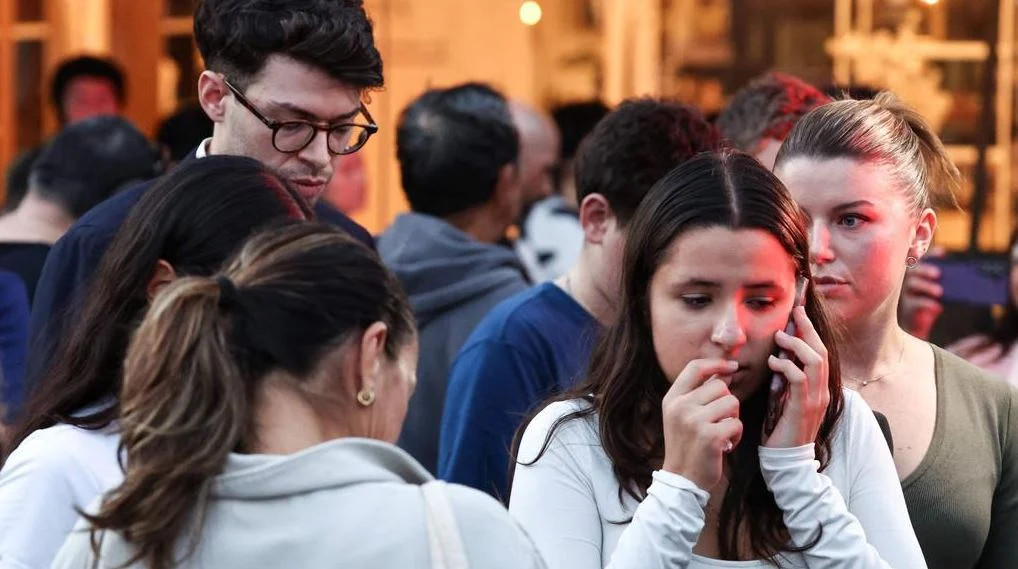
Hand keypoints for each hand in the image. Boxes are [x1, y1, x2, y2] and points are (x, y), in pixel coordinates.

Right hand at [661, 359, 743, 490]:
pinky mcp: (710, 436)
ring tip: (721, 433)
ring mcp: (694, 421)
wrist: (681, 479)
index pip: (695, 367)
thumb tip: (724, 372)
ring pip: (732, 402)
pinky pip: (737, 423)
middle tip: (718, 421)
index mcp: (672, 398)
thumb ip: (697, 394)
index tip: (731, 367)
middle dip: (727, 402)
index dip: (716, 364)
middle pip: (720, 386)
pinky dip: (737, 435)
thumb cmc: (686, 445)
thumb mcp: (681, 415)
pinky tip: (725, 445)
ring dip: (733, 418)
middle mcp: (681, 406)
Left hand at [763, 307, 829, 448]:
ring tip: (780, 338)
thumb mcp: (785, 399)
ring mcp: (816, 399)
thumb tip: (778, 359)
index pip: (820, 353)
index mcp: (820, 388)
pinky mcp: (803, 408)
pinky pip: (799, 379)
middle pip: (822, 351)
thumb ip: (786, 381)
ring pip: (815, 361)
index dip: (812, 332)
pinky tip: (774, 363)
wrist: (787, 459)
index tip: (799, 313)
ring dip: (797, 345)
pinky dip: (787, 366)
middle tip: (795, 312)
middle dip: (808, 329)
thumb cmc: (782, 429)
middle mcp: (823, 391)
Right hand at [899, 246, 944, 339]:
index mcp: (918, 273)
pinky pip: (914, 303)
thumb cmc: (930, 303)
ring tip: (940, 292)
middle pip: (914, 269)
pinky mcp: (906, 307)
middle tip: (938, 274)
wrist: (919, 324)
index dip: (931, 255)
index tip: (943, 253)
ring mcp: (905, 292)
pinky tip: (937, 307)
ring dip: (926, 286)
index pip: (923, 259)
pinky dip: (926, 304)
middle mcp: (909, 279)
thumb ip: (947, 283)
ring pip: (912, 284)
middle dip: (926, 269)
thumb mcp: (939, 291)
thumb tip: (965, 280)